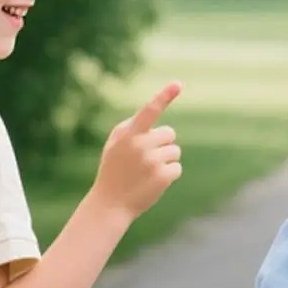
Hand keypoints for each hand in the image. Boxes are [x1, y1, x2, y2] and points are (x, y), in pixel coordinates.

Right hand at [91, 82, 182, 218]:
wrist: (110, 204)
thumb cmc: (113, 169)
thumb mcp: (115, 144)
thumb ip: (133, 127)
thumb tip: (155, 113)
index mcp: (129, 134)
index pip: (149, 111)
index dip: (164, 96)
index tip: (177, 84)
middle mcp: (141, 145)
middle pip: (169, 133)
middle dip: (162, 144)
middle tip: (144, 159)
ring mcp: (153, 161)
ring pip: (174, 151)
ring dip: (165, 160)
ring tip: (146, 172)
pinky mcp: (163, 177)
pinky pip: (176, 168)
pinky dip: (168, 175)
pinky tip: (153, 182)